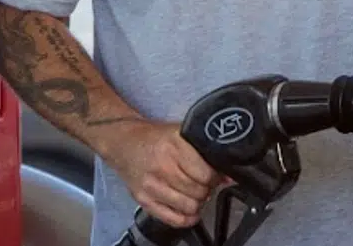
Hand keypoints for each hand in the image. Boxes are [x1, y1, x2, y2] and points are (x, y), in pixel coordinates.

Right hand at [108, 121, 224, 227]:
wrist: (124, 143)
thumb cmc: (155, 138)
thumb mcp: (181, 134)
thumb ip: (204, 151)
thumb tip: (228, 174)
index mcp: (174, 146)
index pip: (205, 173)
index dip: (215, 176)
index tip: (215, 174)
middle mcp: (162, 167)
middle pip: (199, 191)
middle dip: (207, 189)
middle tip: (204, 183)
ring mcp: (152, 186)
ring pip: (190, 207)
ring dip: (198, 202)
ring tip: (195, 193)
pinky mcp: (144, 200)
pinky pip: (174, 219)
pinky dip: (187, 218)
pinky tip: (188, 208)